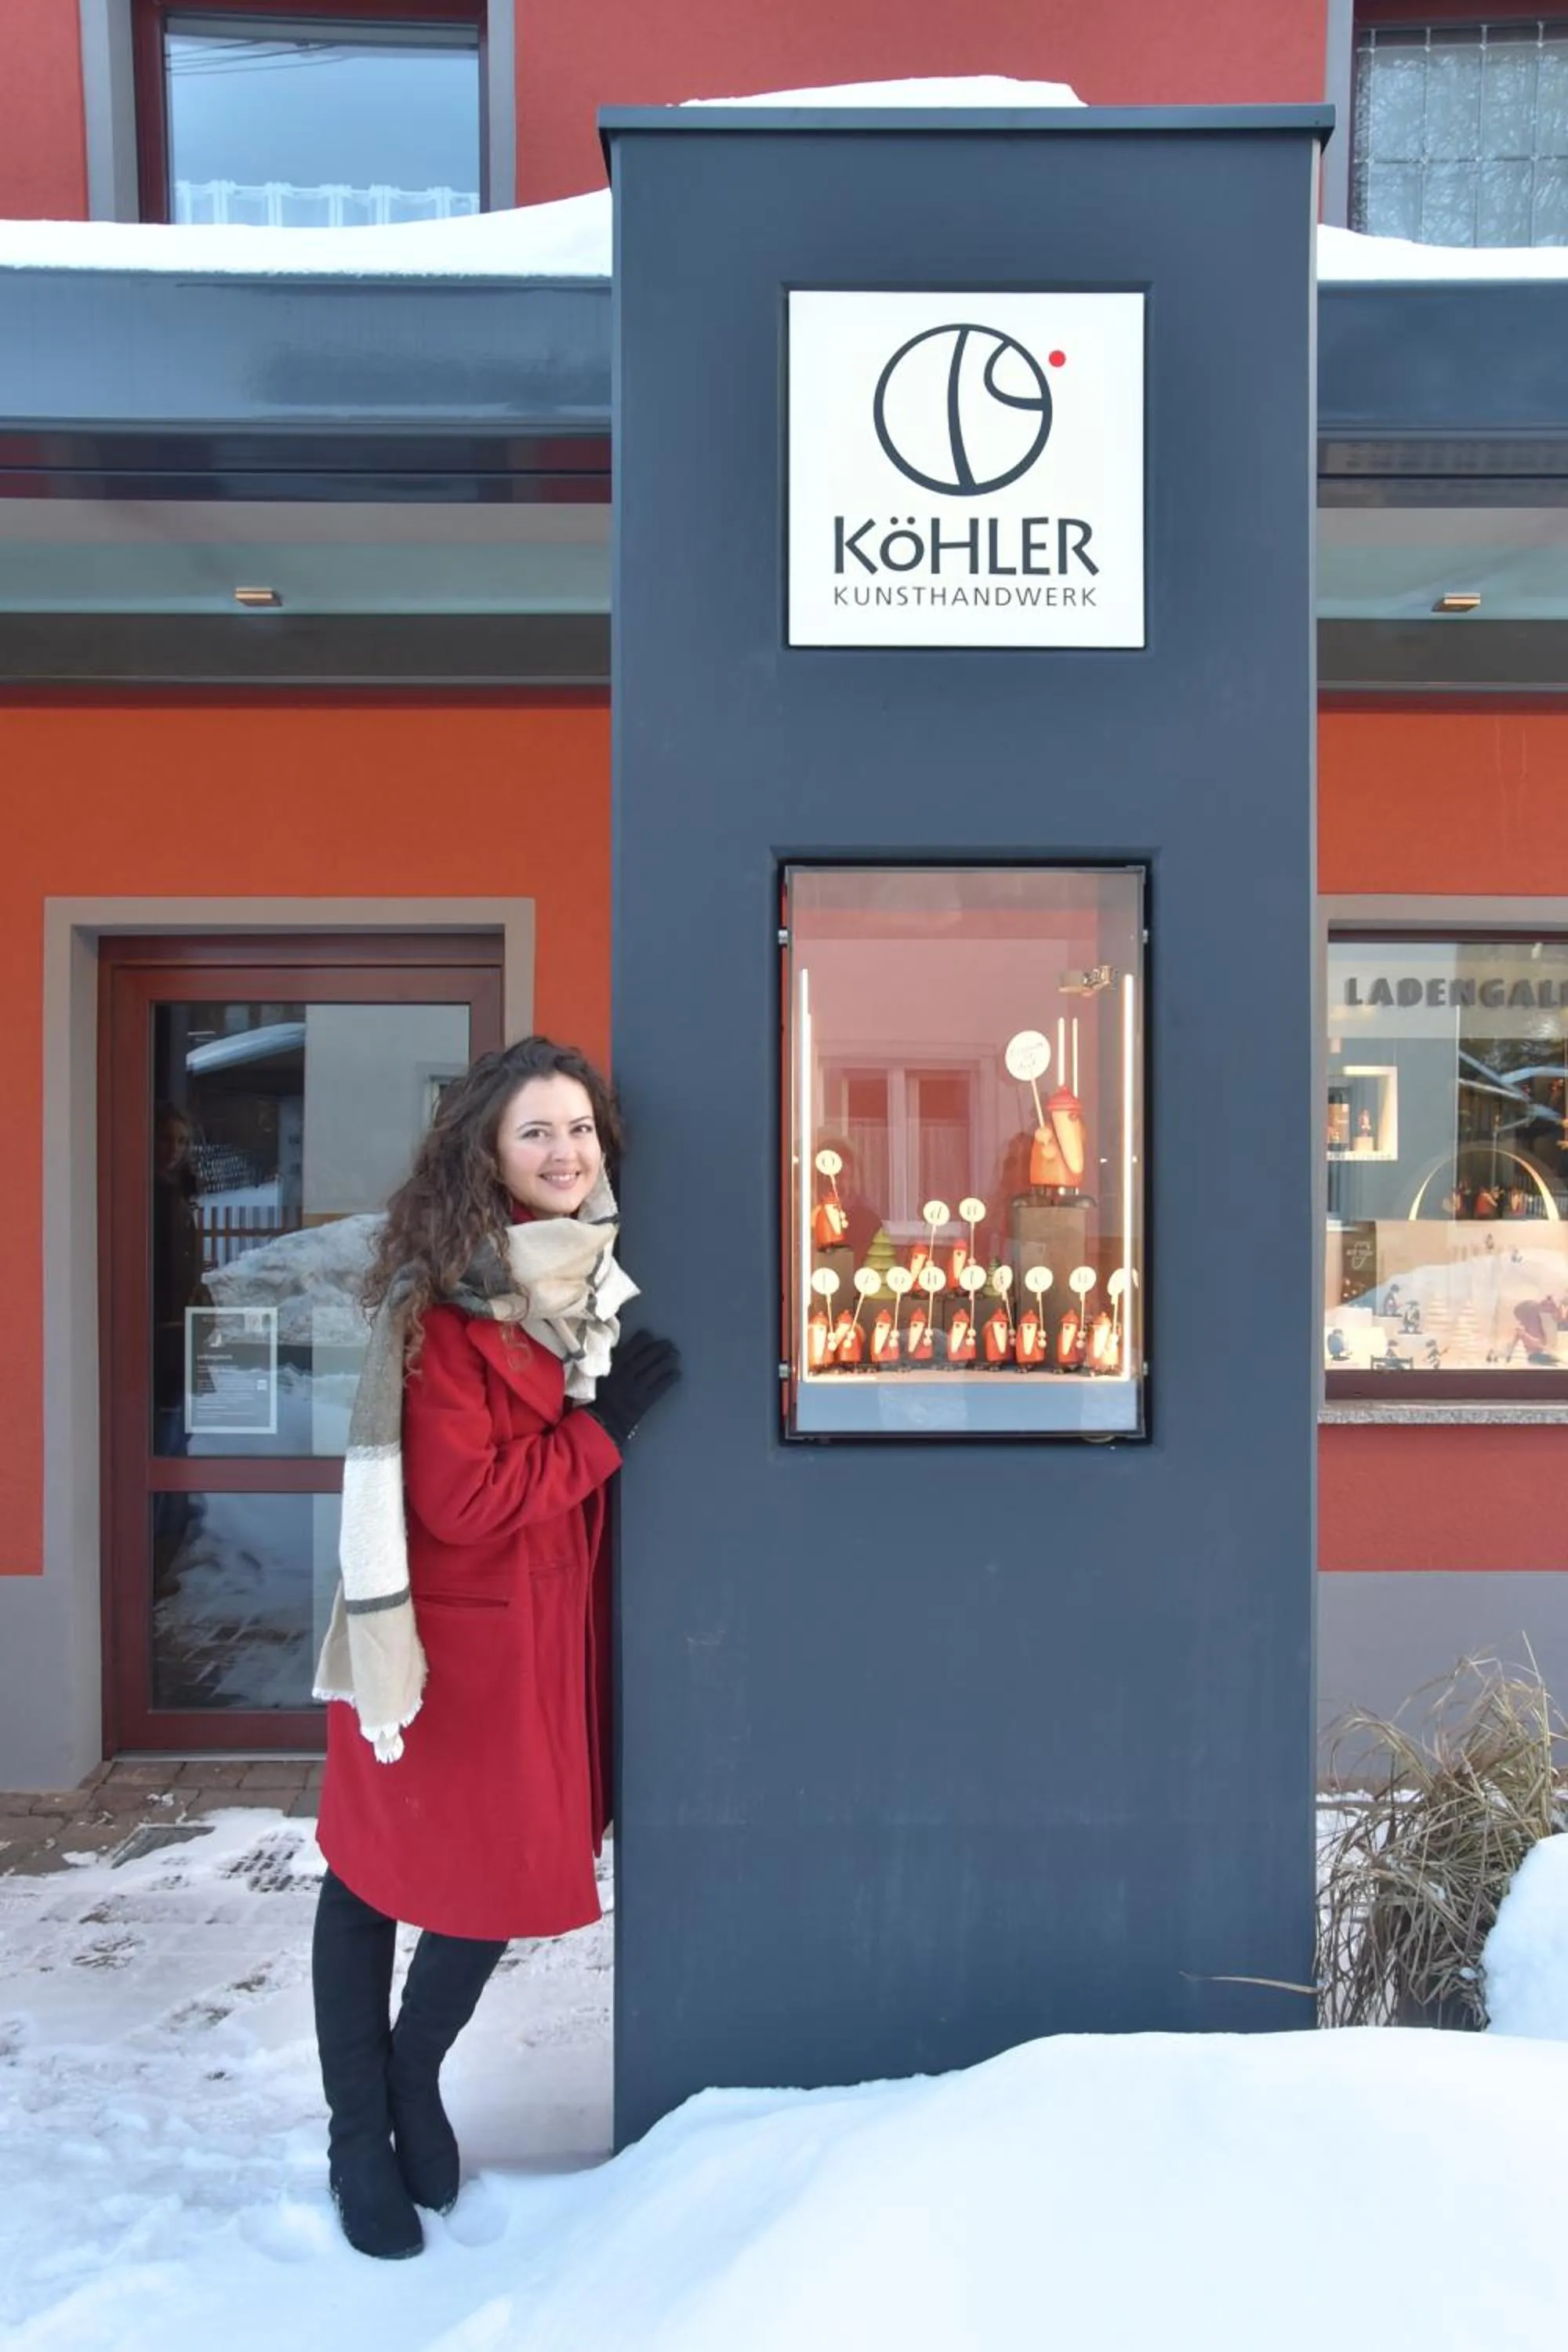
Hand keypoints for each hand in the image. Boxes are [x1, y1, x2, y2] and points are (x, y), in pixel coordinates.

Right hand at [584, 1329, 680, 1449]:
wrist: (600, 1424)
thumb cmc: (597, 1398)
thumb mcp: (599, 1375)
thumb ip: (609, 1361)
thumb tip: (618, 1346)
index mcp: (614, 1367)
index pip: (631, 1348)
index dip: (643, 1340)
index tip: (649, 1335)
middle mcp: (627, 1375)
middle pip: (647, 1358)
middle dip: (660, 1349)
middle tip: (670, 1343)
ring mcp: (637, 1389)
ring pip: (655, 1371)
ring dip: (667, 1361)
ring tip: (675, 1355)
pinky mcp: (644, 1402)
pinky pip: (659, 1388)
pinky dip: (669, 1379)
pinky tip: (677, 1373)